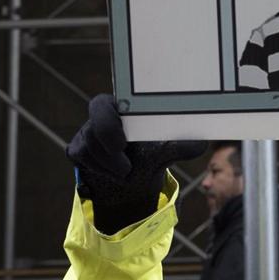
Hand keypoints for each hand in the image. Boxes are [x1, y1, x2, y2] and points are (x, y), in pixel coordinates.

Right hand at [67, 94, 205, 233]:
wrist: (133, 177)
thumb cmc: (151, 153)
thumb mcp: (168, 150)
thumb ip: (182, 145)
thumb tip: (202, 144)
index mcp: (122, 107)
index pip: (103, 102)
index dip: (108, 118)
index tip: (123, 141)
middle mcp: (100, 116)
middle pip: (92, 124)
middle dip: (107, 143)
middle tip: (125, 165)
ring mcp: (85, 133)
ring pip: (88, 146)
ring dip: (108, 164)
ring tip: (126, 171)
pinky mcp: (76, 150)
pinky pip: (82, 159)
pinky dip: (99, 171)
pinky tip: (114, 174)